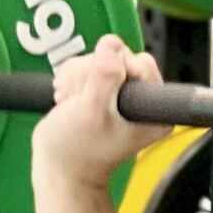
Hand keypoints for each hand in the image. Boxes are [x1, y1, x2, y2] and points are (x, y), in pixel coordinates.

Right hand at [31, 40, 170, 186]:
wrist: (59, 167)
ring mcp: (124, 94)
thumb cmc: (76, 151)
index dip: (114, 70)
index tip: (99, 94)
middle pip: (119, 56)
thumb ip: (105, 75)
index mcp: (154, 111)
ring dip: (78, 77)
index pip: (141, 63)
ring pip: (102, 58)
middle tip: (81, 100)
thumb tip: (112, 44)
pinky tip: (70, 98)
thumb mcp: (92, 111)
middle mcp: (144, 101)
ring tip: (72, 102)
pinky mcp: (106, 90)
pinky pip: (90, 65)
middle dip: (91, 73)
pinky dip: (74, 78)